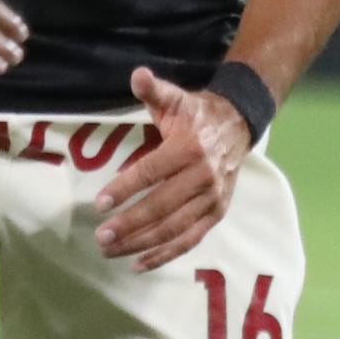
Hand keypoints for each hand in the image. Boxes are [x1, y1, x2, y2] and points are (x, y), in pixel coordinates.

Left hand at [94, 67, 250, 267]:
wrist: (239, 125)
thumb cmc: (197, 114)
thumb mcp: (176, 98)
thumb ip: (154, 89)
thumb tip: (137, 75)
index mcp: (189, 148)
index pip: (151, 172)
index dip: (125, 188)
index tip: (100, 203)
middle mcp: (203, 177)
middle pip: (161, 207)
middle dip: (129, 225)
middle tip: (101, 237)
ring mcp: (212, 199)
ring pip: (174, 228)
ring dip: (142, 243)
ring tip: (111, 251)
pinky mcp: (216, 214)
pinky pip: (189, 240)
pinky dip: (165, 254)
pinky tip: (139, 263)